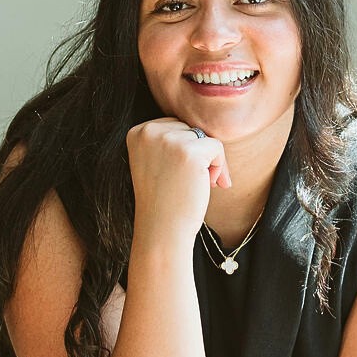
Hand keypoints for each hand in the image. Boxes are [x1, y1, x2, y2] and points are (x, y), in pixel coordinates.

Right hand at [127, 117, 230, 241]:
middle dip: (198, 154)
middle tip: (192, 181)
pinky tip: (208, 185)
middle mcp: (149, 131)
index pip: (175, 126)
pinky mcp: (189, 152)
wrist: (161, 230)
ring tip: (198, 184)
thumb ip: (169, 141)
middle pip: (190, 129)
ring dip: (209, 162)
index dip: (185, 150)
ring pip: (205, 138)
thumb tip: (202, 127)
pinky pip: (217, 148)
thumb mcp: (155, 162)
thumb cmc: (163, 200)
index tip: (181, 174)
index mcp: (137, 132)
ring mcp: (169, 140)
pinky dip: (220, 167)